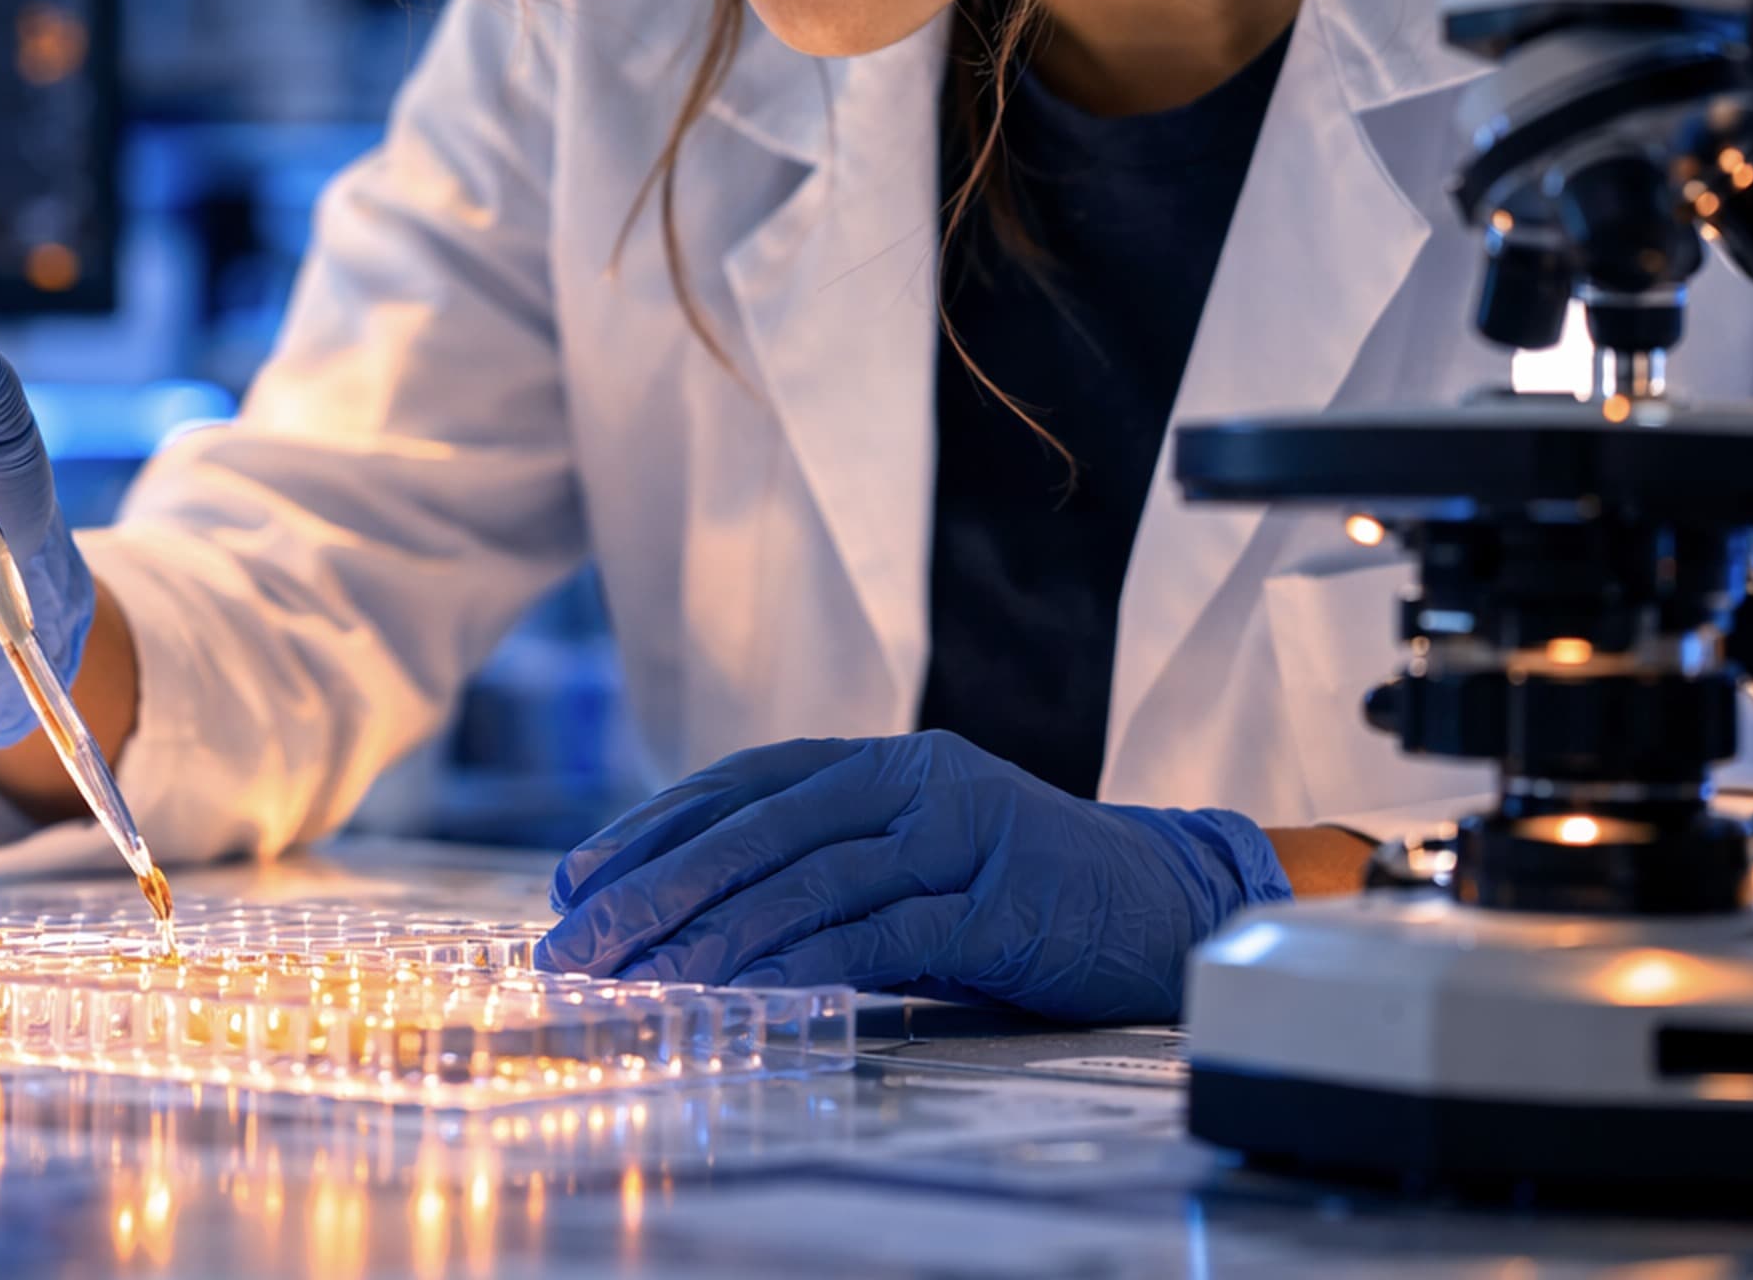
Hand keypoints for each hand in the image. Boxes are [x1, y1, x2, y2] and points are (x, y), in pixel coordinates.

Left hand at [535, 732, 1290, 1023]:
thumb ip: (827, 874)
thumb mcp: (919, 865)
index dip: (655, 827)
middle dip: (653, 887)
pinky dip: (804, 963)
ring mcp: (962, 832)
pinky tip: (743, 992)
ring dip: (710, 933)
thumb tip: (689, 917)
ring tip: (637, 978)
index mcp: (889, 760)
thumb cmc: (1030, 892)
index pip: (746, 783)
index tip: (576, 881)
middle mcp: (917, 778)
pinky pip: (882, 932)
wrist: (1177, 906)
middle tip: (575, 940)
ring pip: (808, 877)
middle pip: (758, 828)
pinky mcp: (1000, 898)